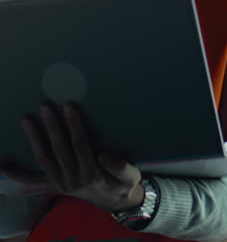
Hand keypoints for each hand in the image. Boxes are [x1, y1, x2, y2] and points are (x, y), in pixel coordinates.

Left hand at [0, 103, 143, 211]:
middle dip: (52, 126)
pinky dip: (16, 172)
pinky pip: (32, 179)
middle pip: (60, 149)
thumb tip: (103, 154)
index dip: (74, 125)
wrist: (114, 203)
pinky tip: (2, 163)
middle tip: (45, 106)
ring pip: (44, 159)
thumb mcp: (131, 176)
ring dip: (34, 139)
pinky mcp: (53, 184)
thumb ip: (120, 167)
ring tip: (27, 119)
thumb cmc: (122, 184)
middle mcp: (73, 179)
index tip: (69, 106)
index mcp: (92, 174)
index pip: (80, 145)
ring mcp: (60, 183)